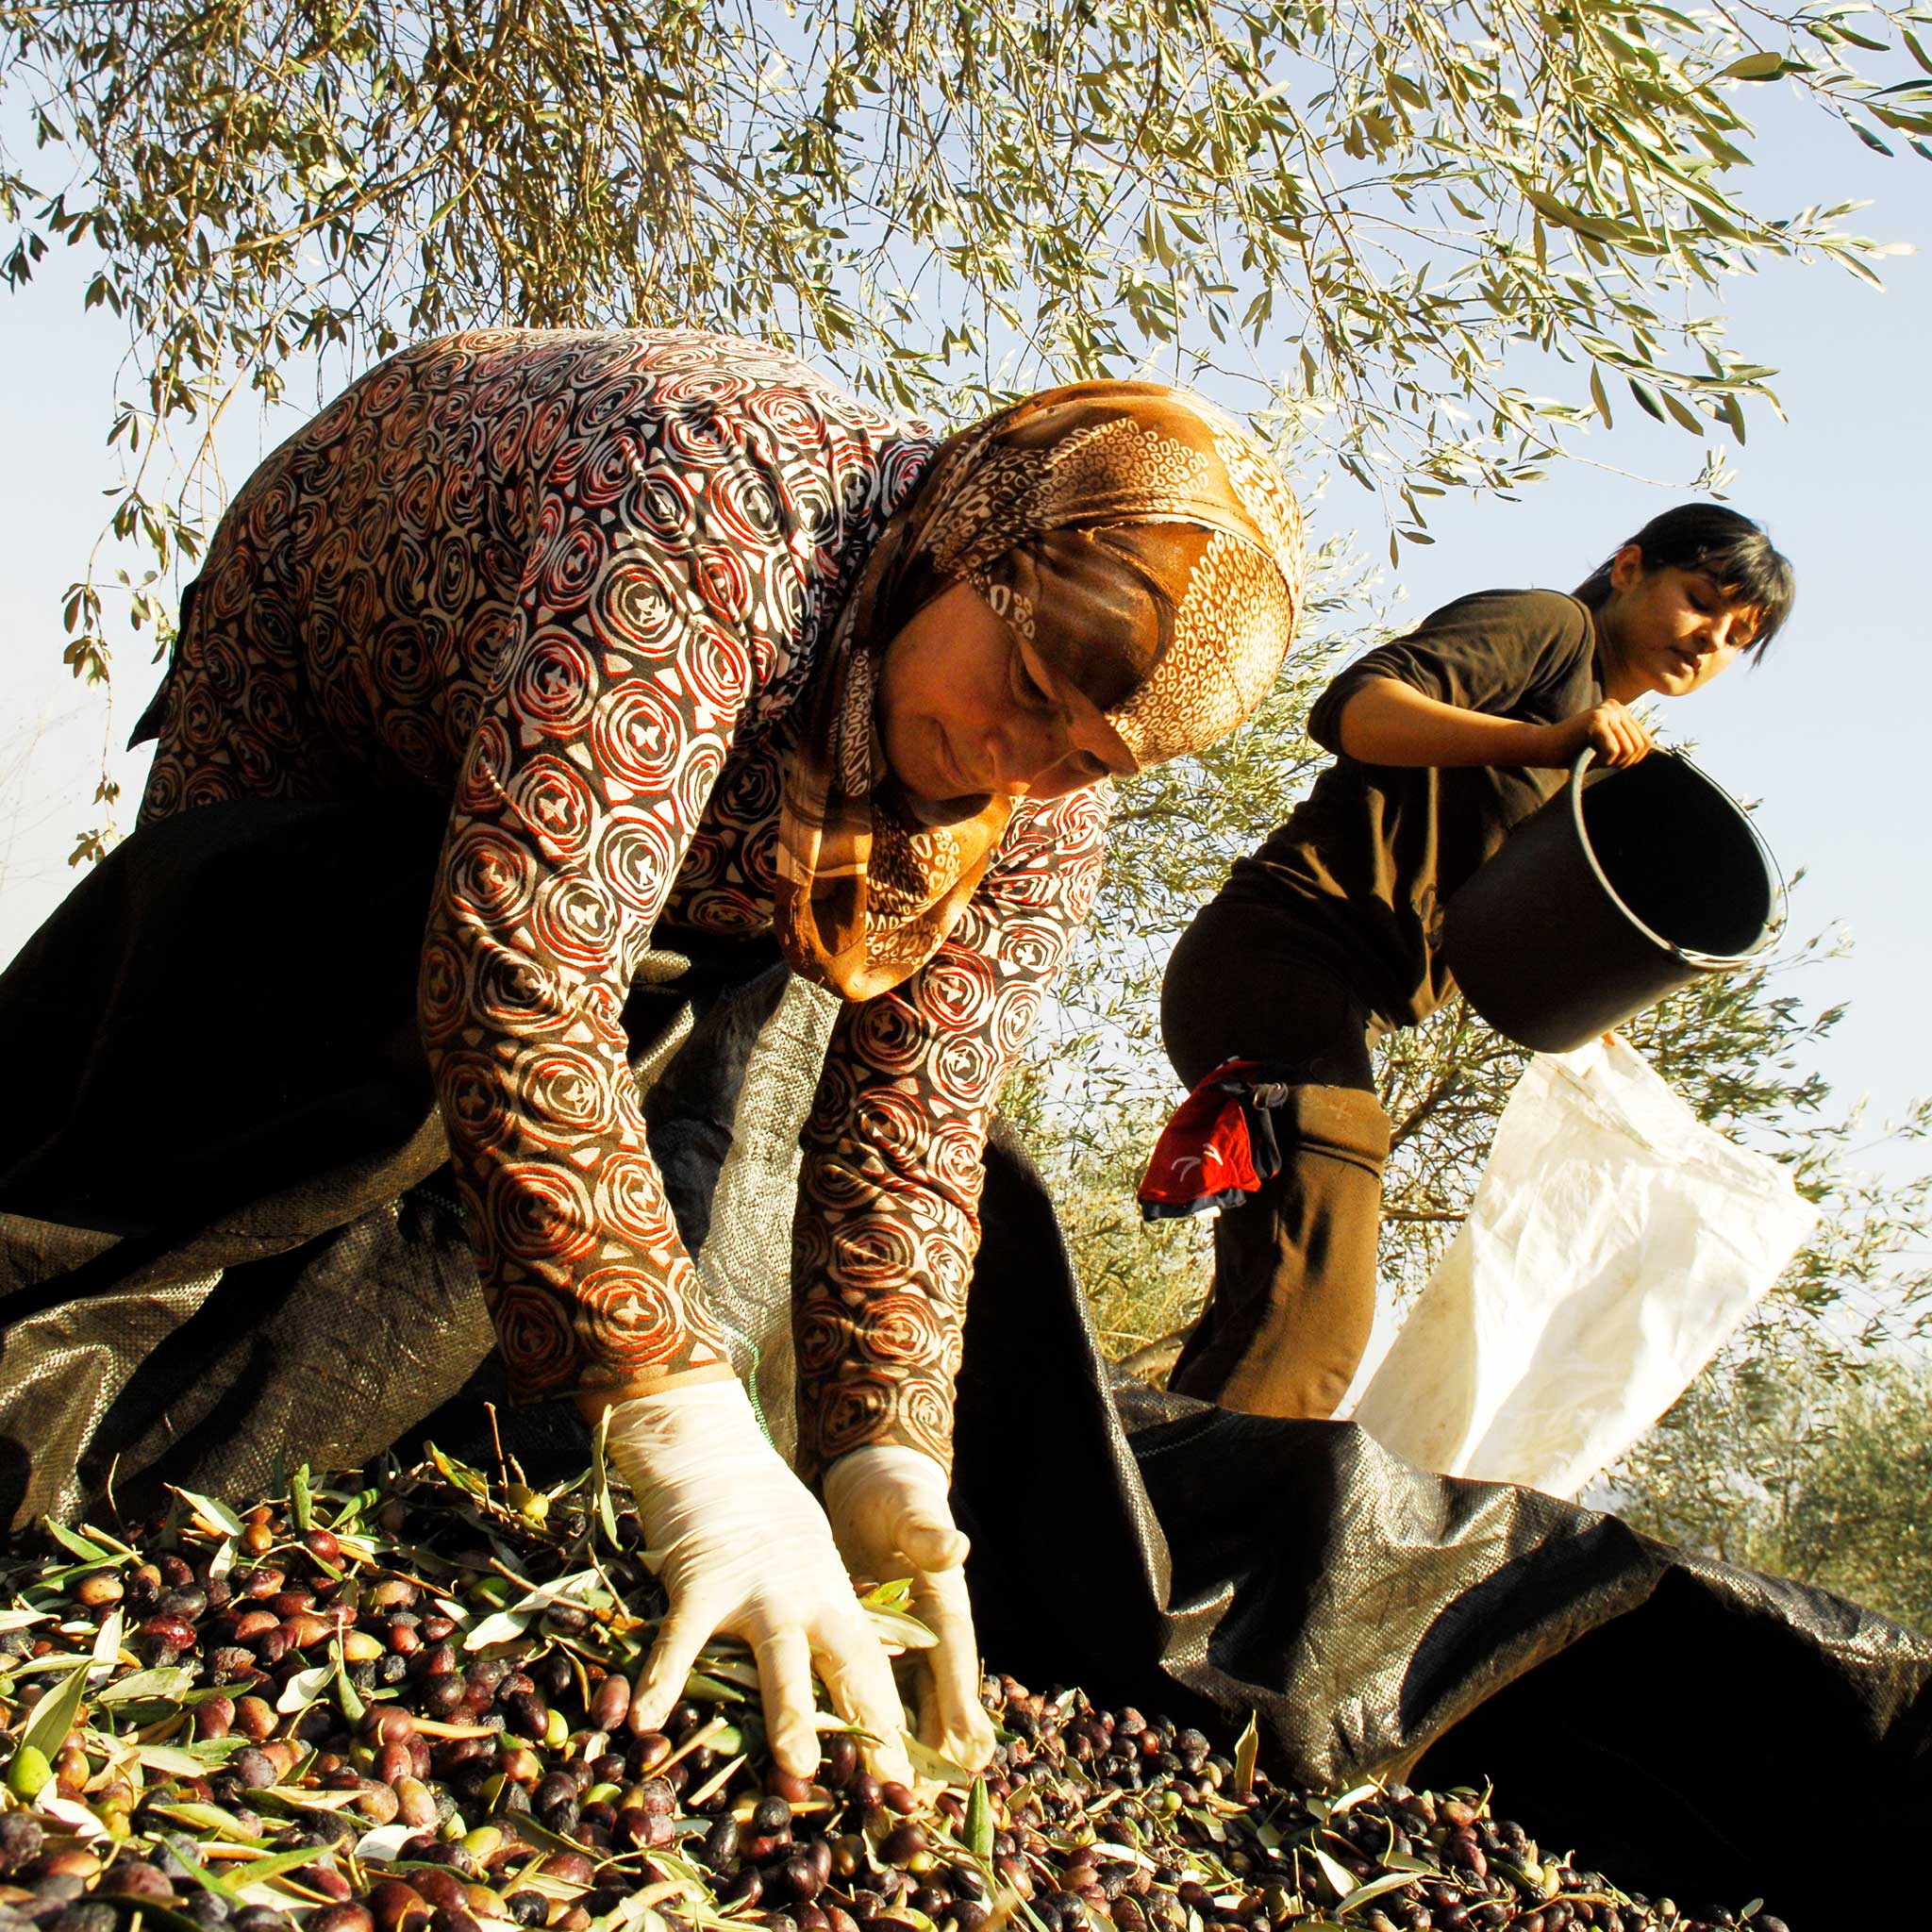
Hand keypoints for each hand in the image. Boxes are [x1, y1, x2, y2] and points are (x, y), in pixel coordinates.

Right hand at [602, 1378, 914, 1785]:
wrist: (712, 1449)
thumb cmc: (759, 1511)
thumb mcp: (808, 1557)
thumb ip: (821, 1610)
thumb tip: (845, 1664)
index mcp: (831, 1593)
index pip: (870, 1664)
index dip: (888, 1720)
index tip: (903, 1776)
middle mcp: (804, 1594)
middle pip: (845, 1664)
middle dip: (867, 1726)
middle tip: (884, 1785)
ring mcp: (754, 1589)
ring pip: (781, 1657)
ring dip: (792, 1713)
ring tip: (800, 1769)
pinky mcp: (701, 1581)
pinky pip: (682, 1638)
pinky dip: (663, 1678)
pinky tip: (645, 1721)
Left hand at [821, 1445, 997, 1771]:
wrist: (871, 1483)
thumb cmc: (895, 1493)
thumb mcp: (909, 1508)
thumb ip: (928, 1532)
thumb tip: (956, 1547)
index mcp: (945, 1606)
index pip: (956, 1664)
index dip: (961, 1709)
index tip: (969, 1752)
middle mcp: (928, 1634)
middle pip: (934, 1700)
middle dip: (929, 1748)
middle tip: (917, 1796)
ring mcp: (898, 1644)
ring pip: (902, 1705)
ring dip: (896, 1746)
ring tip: (885, 1792)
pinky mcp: (865, 1645)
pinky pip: (865, 1691)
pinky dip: (858, 1723)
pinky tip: (839, 1754)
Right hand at [1542, 701, 1652, 769]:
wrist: (1544, 748)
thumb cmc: (1575, 752)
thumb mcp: (1608, 747)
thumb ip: (1628, 744)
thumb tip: (1654, 750)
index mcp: (1621, 711)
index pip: (1646, 742)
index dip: (1632, 760)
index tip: (1611, 761)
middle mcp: (1616, 706)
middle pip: (1640, 746)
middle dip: (1623, 762)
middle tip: (1601, 762)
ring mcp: (1606, 711)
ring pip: (1628, 749)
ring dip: (1612, 762)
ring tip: (1594, 757)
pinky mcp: (1596, 720)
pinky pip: (1614, 750)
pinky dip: (1603, 761)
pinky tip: (1589, 756)